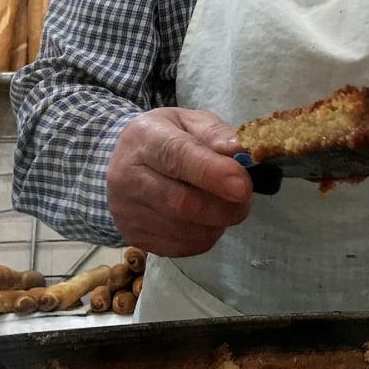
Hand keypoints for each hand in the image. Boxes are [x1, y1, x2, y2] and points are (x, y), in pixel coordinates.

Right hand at [108, 108, 252, 257]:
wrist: (124, 163)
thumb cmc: (165, 138)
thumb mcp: (190, 122)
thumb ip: (216, 135)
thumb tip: (242, 151)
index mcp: (144, 138)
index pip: (178, 157)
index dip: (212, 173)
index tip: (243, 186)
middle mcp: (127, 177)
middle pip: (181, 203)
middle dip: (224, 206)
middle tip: (245, 198)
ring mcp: (127, 212)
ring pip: (185, 230)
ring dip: (216, 223)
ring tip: (222, 205)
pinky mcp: (135, 237)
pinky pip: (182, 247)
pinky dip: (203, 236)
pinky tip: (203, 220)